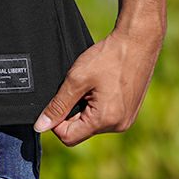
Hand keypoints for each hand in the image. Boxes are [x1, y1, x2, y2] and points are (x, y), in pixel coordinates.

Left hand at [33, 26, 164, 146]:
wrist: (137, 41)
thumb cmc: (108, 56)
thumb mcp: (76, 80)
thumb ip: (57, 106)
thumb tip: (41, 126)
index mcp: (105, 120)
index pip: (69, 137)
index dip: (57, 121)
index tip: (59, 101)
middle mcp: (119, 125)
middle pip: (81, 131)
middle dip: (73, 112)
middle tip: (79, 87)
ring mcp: (126, 120)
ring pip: (92, 124)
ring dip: (85, 107)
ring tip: (93, 85)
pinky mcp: (130, 112)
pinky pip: (105, 116)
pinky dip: (97, 104)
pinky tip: (102, 86)